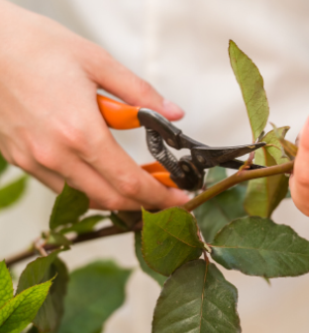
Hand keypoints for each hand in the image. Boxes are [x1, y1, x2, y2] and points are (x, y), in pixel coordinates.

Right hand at [0, 2, 189, 209]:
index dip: (161, 196)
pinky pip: (60, 187)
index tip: (181, 198)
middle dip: (145, 202)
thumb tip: (174, 113)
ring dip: (117, 197)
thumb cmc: (33, 46)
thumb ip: (140, 94)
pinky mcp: (19, 159)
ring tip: (140, 182)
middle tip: (167, 195)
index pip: (130, 181)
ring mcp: (34, 160)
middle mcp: (55, 154)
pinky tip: (102, 171)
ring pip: (85, 198)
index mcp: (80, 131)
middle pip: (111, 199)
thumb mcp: (97, 61)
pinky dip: (88, 188)